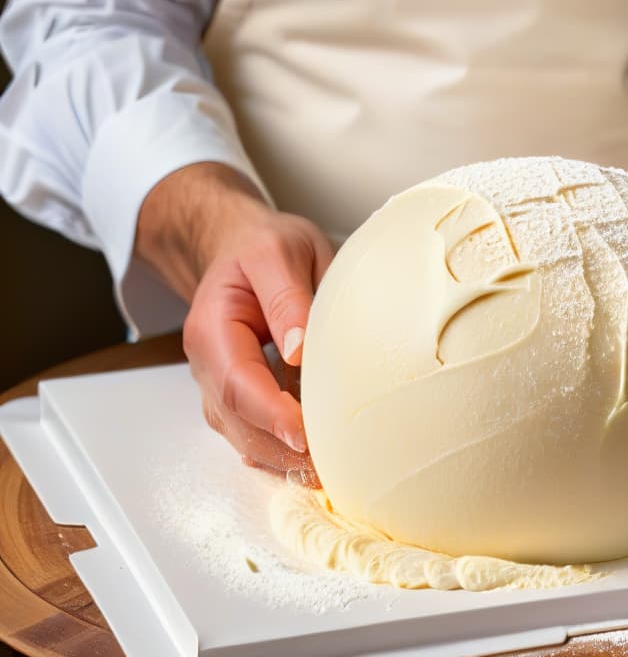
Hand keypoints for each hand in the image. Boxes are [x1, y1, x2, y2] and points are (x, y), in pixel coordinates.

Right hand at [138, 163, 334, 481]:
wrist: (240, 246)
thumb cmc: (262, 248)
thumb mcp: (281, 254)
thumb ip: (289, 299)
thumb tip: (300, 351)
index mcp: (212, 328)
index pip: (239, 384)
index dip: (272, 415)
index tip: (306, 435)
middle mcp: (209, 364)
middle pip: (238, 422)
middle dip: (281, 450)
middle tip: (330, 467)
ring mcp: (220, 384)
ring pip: (244, 436)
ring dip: (283, 458)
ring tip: (329, 469)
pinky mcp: (240, 395)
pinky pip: (254, 432)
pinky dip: (281, 449)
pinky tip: (314, 455)